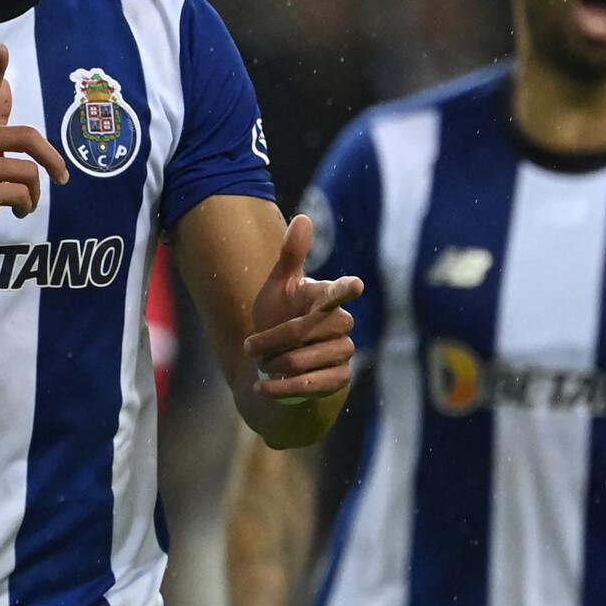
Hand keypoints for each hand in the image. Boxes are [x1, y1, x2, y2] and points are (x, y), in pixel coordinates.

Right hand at [0, 44, 68, 265]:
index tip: (3, 48)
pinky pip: (18, 194)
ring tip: (23, 202)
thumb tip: (8, 84)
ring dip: (34, 194)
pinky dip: (25, 207)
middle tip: (61, 177)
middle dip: (51, 160)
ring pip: (27, 172)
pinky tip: (16, 212)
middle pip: (27, 137)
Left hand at [244, 214, 362, 402]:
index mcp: (326, 297)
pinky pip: (313, 385)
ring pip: (305, 361)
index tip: (354, 285)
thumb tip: (303, 217)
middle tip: (251, 345)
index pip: (340, 291)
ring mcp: (344, 352)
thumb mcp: (278, 285)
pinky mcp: (340, 379)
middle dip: (273, 339)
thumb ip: (291, 254)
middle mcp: (341, 323)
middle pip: (304, 331)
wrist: (276, 360)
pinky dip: (282, 387)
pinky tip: (262, 386)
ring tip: (262, 364)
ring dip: (275, 364)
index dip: (346, 288)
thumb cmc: (279, 316)